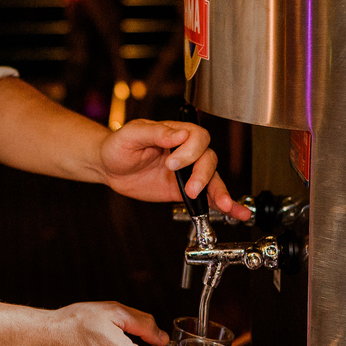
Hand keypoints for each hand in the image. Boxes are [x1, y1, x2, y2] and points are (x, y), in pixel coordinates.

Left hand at [98, 119, 251, 220]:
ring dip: (220, 191)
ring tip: (223, 205)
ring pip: (212, 178)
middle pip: (208, 159)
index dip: (190, 151)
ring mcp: (187, 172)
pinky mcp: (184, 190)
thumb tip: (179, 134)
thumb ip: (156, 133)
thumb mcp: (132, 134)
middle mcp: (186, 151)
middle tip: (188, 188)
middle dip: (202, 175)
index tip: (172, 163)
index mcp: (176, 133)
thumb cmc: (119, 145)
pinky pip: (207, 196)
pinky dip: (223, 204)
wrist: (110, 167)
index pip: (197, 137)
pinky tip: (236, 212)